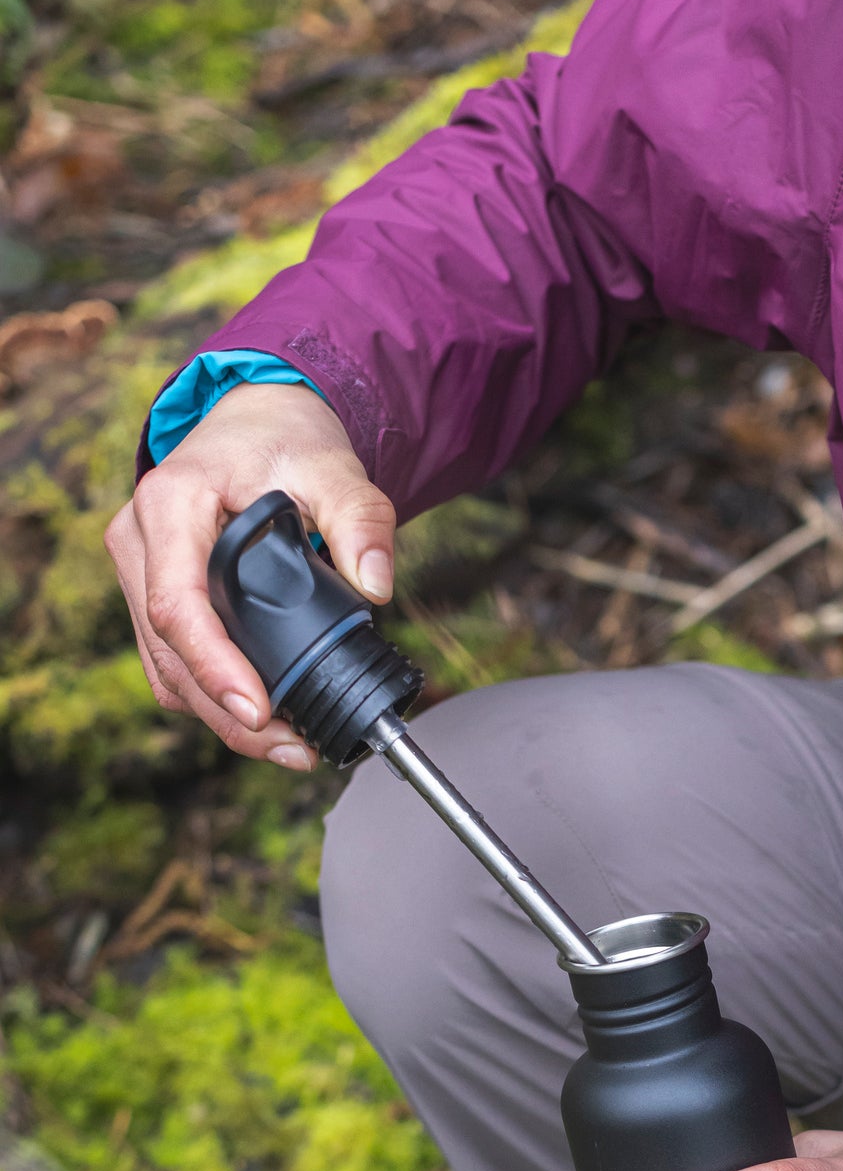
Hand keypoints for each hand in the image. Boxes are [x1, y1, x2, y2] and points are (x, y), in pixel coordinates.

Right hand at [104, 382, 397, 767]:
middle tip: (291, 748)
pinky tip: (264, 720)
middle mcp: (138, 540)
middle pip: (167, 650)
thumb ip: (362, 520)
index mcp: (170, 503)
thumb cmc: (287, 440)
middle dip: (225, 711)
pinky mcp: (153, 596)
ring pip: (164, 666)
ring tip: (288, 746)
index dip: (213, 664)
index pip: (176, 602)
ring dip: (219, 715)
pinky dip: (213, 695)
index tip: (257, 708)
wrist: (257, 422)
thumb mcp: (334, 467)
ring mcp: (139, 571)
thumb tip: (376, 585)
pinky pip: (172, 660)